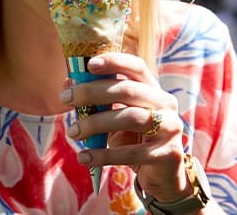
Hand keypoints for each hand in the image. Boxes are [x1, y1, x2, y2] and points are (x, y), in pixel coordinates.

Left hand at [60, 52, 192, 202]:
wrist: (162, 175)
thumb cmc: (132, 136)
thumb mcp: (115, 114)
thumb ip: (95, 99)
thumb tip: (67, 85)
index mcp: (151, 87)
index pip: (136, 66)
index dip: (113, 61)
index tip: (88, 65)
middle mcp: (165, 102)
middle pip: (127, 90)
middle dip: (92, 92)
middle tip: (66, 98)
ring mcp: (170, 127)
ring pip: (130, 118)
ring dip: (95, 123)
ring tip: (72, 131)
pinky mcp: (170, 154)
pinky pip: (131, 152)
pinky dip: (103, 155)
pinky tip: (84, 157)